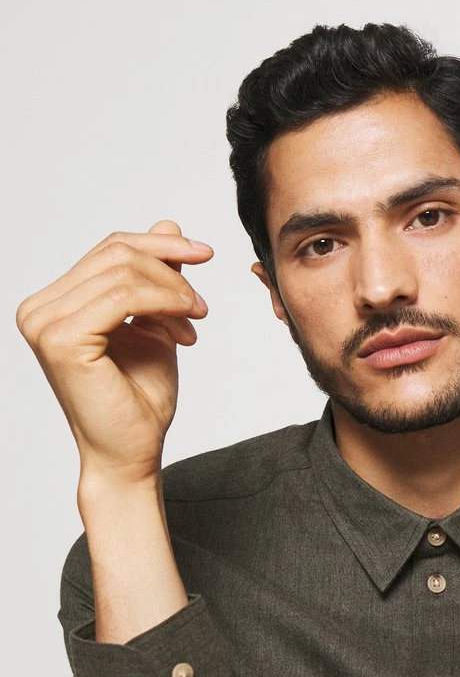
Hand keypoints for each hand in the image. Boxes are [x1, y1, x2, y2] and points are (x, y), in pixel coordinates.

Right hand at [16, 220, 212, 486]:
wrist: (133, 450)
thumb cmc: (139, 398)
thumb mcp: (155, 322)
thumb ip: (155, 276)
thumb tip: (168, 225)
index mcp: (53, 303)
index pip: (109, 250)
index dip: (159, 246)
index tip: (204, 254)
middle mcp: (39, 309)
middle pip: (116, 254)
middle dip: (170, 269)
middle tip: (201, 302)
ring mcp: (44, 323)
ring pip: (123, 272)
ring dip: (173, 291)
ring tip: (195, 319)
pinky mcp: (63, 339)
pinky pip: (123, 297)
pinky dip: (164, 303)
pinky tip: (185, 326)